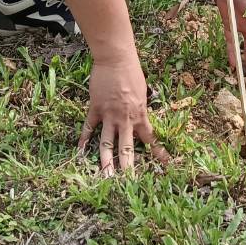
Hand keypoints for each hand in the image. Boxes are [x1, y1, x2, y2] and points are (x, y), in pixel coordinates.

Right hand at [78, 52, 155, 175]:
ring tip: (105, 177)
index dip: (158, 153)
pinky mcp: (96, 109)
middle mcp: (125, 119)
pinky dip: (84, 139)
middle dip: (128, 168)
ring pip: (106, 144)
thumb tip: (140, 117)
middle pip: (127, 148)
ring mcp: (109, 116)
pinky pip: (89, 127)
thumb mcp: (143, 92)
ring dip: (106, 162)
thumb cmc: (132, 71)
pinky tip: (80, 151)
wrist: (116, 59)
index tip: (165, 165)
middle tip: (128, 185)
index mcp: (140, 115)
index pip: (150, 138)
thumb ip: (140, 108)